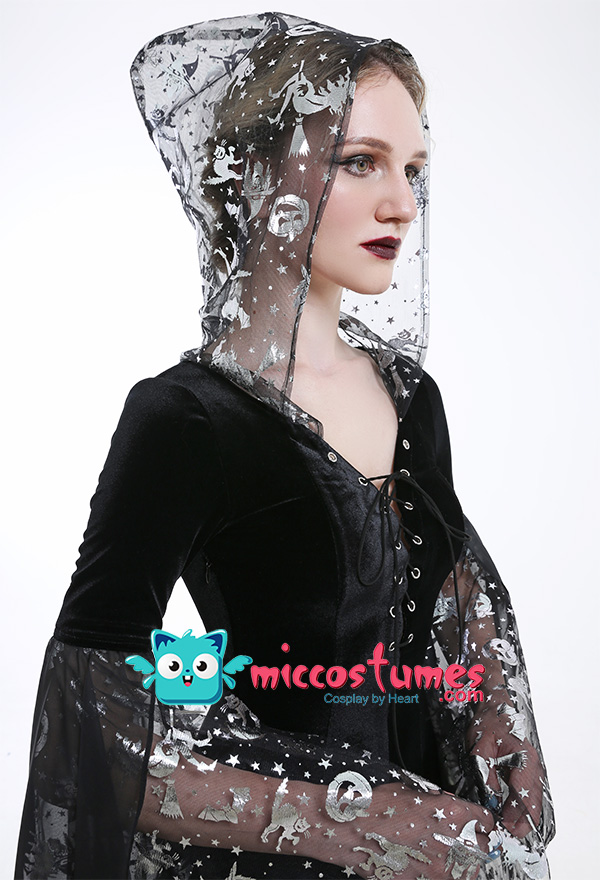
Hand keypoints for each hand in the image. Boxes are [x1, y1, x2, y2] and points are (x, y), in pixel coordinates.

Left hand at [467, 712, 543, 837]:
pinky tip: (512, 814)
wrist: (495, 707)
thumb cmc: (488, 725)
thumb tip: (491, 800)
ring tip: (509, 827)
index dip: (516, 814)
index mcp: (524, 759)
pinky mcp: (529, 770)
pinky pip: (529, 792)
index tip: (506, 827)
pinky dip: (523, 805)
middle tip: (509, 833)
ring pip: (534, 798)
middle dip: (523, 820)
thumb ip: (486, 775)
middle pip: (533, 800)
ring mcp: (534, 768)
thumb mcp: (480, 748)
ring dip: (523, 814)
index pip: (524, 794)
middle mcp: (534, 766)